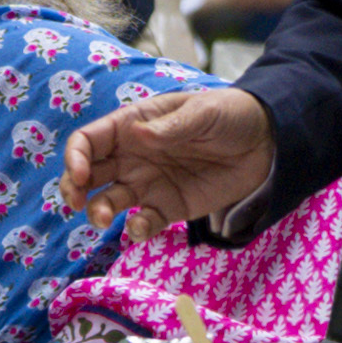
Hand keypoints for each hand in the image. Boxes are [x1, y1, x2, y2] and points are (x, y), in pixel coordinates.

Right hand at [65, 83, 278, 236]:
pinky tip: (141, 227)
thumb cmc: (231, 114)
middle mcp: (132, 157)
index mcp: (134, 125)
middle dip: (73, 189)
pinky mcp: (167, 208)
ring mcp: (147, 184)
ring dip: (97, 213)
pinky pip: (141, 223)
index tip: (82, 174)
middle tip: (77, 203)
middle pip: (87, 175)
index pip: (88, 141)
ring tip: (103, 220)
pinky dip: (135, 230)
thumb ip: (172, 126)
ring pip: (107, 202)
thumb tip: (134, 133)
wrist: (268, 141)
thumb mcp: (204, 112)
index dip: (76, 157)